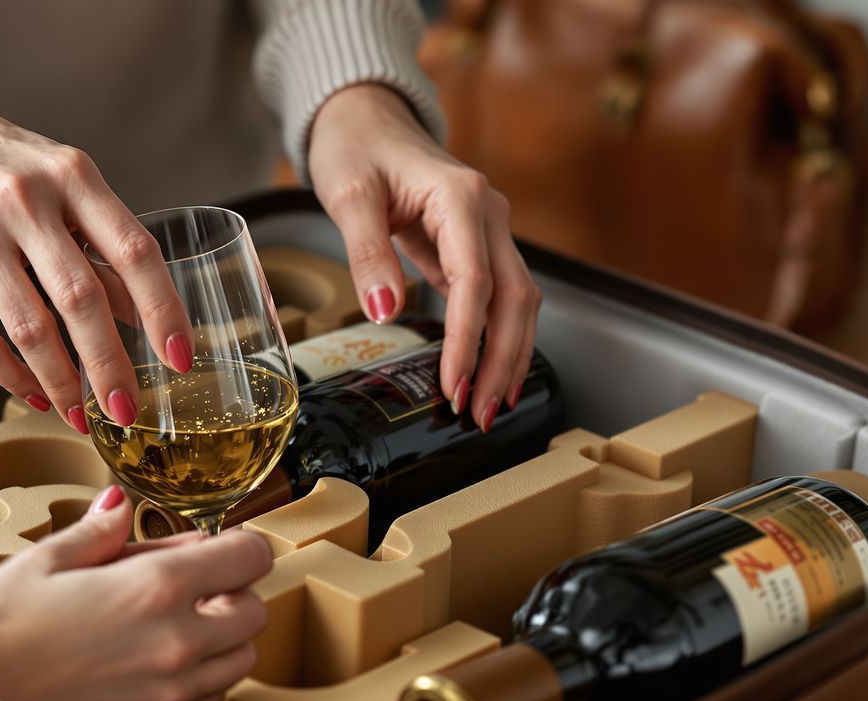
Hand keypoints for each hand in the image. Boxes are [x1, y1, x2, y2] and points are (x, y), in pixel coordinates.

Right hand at [0, 62, 194, 432]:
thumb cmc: (2, 165)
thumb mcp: (64, 184)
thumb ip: (103, 244)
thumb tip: (143, 317)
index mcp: (68, 177)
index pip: (133, 251)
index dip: (163, 309)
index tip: (180, 357)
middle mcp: (15, 204)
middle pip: (77, 301)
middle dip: (108, 367)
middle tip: (127, 409)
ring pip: (22, 334)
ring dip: (58, 386)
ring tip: (79, 413)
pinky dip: (7, 375)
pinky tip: (31, 388)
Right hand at [0, 485, 270, 700]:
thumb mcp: (44, 560)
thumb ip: (97, 531)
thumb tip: (119, 505)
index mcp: (155, 587)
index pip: (247, 557)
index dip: (242, 544)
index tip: (227, 543)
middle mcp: (175, 639)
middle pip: (255, 611)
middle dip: (236, 591)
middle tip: (202, 584)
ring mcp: (169, 687)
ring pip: (241, 660)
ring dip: (226, 638)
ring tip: (184, 623)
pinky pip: (209, 698)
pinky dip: (204, 679)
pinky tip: (166, 663)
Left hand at [307, 84, 540, 432]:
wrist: (367, 120)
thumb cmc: (357, 149)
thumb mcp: (349, 196)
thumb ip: (367, 253)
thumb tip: (384, 311)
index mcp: (460, 197)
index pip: (475, 281)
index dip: (467, 340)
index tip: (452, 384)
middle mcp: (488, 213)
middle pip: (513, 297)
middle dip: (500, 361)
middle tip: (479, 413)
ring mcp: (489, 229)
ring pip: (519, 300)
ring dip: (509, 355)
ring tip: (488, 406)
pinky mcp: (479, 244)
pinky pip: (501, 296)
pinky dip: (498, 336)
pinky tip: (487, 372)